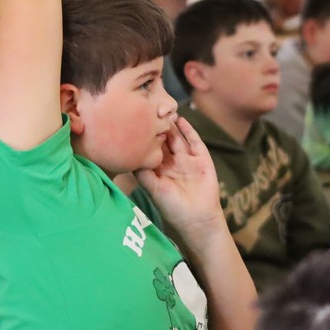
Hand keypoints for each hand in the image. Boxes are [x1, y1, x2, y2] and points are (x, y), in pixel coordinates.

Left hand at [135, 116, 223, 243]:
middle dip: (157, 126)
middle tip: (148, 111)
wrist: (197, 219)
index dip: (144, 136)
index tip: (135, 122)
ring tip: (163, 111)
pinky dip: (188, 130)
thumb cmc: (172, 207)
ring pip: (177, 137)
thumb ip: (142, 172)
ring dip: (171, 125)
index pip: (150, 148)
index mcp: (159, 168)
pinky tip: (181, 120)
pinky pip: (195, 141)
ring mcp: (187, 158)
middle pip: (164, 139)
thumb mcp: (153, 188)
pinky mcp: (202, 158)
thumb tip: (128, 155)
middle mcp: (172, 161)